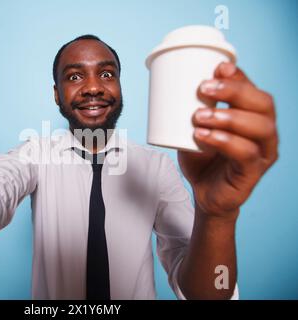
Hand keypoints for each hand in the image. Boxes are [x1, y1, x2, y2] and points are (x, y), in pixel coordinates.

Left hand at [178, 62, 278, 220]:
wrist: (204, 193)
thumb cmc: (203, 158)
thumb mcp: (196, 129)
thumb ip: (194, 110)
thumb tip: (172, 85)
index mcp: (253, 116)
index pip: (253, 90)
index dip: (240, 76)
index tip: (218, 68)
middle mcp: (264, 132)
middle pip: (262, 103)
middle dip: (234, 91)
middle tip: (204, 88)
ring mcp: (263, 153)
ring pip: (259, 127)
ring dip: (228, 117)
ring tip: (199, 116)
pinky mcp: (253, 172)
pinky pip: (246, 153)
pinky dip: (225, 141)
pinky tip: (204, 136)